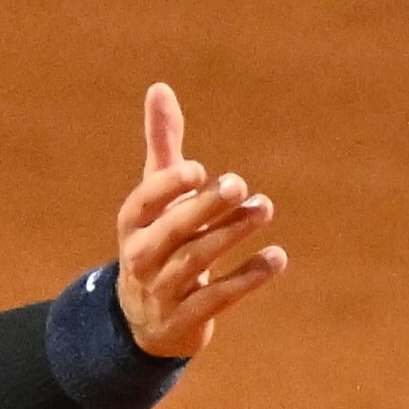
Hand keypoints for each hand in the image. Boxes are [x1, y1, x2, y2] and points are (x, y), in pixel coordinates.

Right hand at [113, 83, 287, 359]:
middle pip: (173, 233)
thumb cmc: (158, 240)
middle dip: (206, 208)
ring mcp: (162, 292)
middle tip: (240, 184)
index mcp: (132, 225)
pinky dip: (247, 277)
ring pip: (196, 263)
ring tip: (265, 208)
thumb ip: (162, 145)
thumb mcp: (156, 197)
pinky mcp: (186, 320)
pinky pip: (218, 298)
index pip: (143, 204)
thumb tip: (160, 87)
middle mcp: (141, 259)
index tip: (198, 170)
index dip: (167, 188)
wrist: (146, 321)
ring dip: (232, 234)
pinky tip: (276, 257)